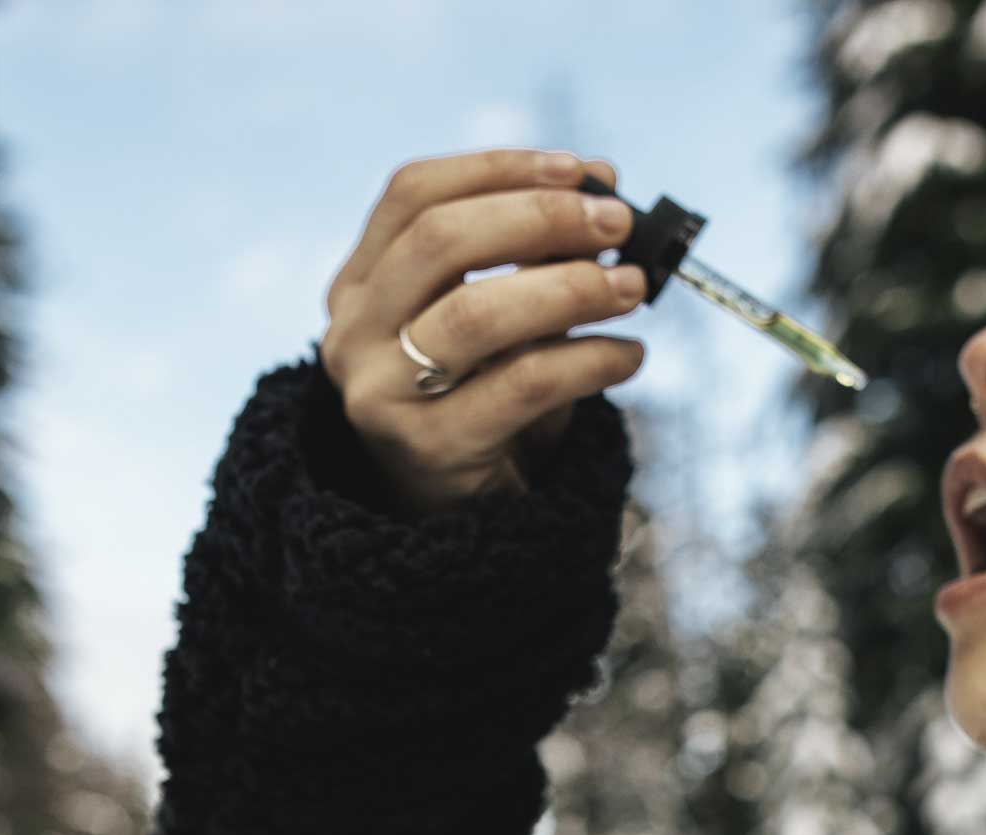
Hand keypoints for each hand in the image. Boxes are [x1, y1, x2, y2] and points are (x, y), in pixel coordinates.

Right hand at [317, 148, 645, 517]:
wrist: (453, 515)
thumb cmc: (479, 398)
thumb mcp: (494, 318)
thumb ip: (533, 253)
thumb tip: (603, 182)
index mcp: (360, 282)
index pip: (411, 193)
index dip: (497, 167)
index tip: (578, 167)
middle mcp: (354, 331)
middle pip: (440, 241)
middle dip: (540, 217)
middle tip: (617, 224)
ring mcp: (381, 392)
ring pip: (477, 313)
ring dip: (570, 287)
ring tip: (631, 287)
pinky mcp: (428, 447)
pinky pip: (522, 384)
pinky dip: (590, 360)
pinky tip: (628, 356)